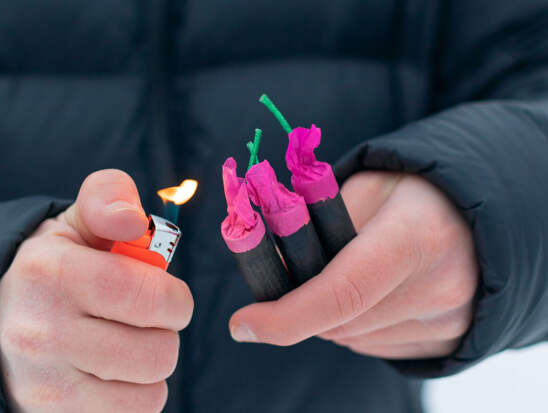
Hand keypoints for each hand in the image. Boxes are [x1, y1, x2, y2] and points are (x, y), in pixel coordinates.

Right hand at [0, 170, 193, 412]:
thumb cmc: (55, 268)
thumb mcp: (76, 222)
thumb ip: (109, 198)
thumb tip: (134, 219)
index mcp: (50, 272)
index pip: (145, 296)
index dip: (174, 299)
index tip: (166, 296)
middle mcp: (41, 333)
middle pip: (158, 352)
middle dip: (165, 332)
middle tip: (144, 319)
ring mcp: (44, 385)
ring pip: (151, 391)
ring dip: (151, 366)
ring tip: (125, 343)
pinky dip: (136, 395)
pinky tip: (112, 372)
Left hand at [230, 172, 477, 358]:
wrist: (481, 213)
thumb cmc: (413, 190)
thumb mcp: (364, 186)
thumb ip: (316, 224)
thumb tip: (269, 269)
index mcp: (416, 236)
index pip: (341, 292)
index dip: (284, 316)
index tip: (242, 323)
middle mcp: (440, 287)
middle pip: (339, 320)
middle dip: (301, 306)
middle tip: (295, 276)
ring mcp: (449, 321)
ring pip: (352, 338)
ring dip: (329, 315)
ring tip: (344, 273)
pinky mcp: (448, 340)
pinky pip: (375, 346)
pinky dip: (356, 324)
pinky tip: (371, 293)